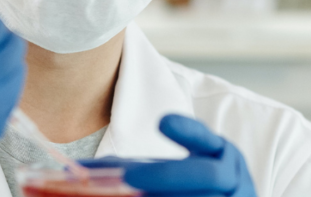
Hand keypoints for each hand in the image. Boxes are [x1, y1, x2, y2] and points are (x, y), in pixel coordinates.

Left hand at [84, 115, 257, 196]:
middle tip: (128, 178)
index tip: (162, 121)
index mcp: (221, 157)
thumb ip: (137, 169)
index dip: (189, 131)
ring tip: (134, 195)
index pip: (207, 139)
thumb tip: (77, 171)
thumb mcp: (177, 175)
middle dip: (167, 175)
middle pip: (207, 175)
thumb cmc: (197, 192)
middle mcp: (233, 180)